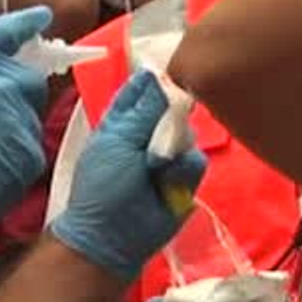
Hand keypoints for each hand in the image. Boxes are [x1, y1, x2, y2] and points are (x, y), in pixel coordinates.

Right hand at [0, 6, 51, 251]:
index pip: (8, 32)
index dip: (27, 21)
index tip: (41, 17)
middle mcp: (4, 87)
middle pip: (28, 76)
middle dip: (16, 85)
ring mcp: (21, 122)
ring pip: (31, 113)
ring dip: (15, 119)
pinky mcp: (31, 155)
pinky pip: (31, 145)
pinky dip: (16, 150)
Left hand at [49, 70, 207, 282]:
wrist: (116, 237)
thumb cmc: (105, 186)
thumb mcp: (119, 141)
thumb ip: (145, 109)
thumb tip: (161, 75)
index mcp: (123, 120)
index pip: (142, 87)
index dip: (157, 77)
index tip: (174, 65)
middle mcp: (147, 132)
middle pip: (173, 105)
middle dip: (172, 113)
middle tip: (166, 121)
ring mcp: (168, 154)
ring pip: (189, 132)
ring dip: (174, 147)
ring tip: (154, 168)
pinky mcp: (185, 176)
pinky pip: (196, 160)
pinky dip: (183, 170)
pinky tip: (168, 183)